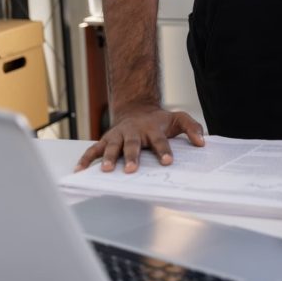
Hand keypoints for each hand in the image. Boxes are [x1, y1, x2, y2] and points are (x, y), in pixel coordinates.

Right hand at [75, 103, 204, 173]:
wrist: (137, 110)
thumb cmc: (159, 120)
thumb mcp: (178, 119)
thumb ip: (192, 128)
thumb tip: (201, 142)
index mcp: (152, 128)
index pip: (160, 141)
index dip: (164, 151)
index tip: (168, 161)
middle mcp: (133, 132)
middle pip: (133, 145)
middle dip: (132, 157)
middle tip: (131, 170)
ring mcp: (118, 136)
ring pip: (112, 146)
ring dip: (109, 158)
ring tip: (107, 170)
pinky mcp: (106, 140)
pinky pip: (94, 149)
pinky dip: (86, 159)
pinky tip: (80, 170)